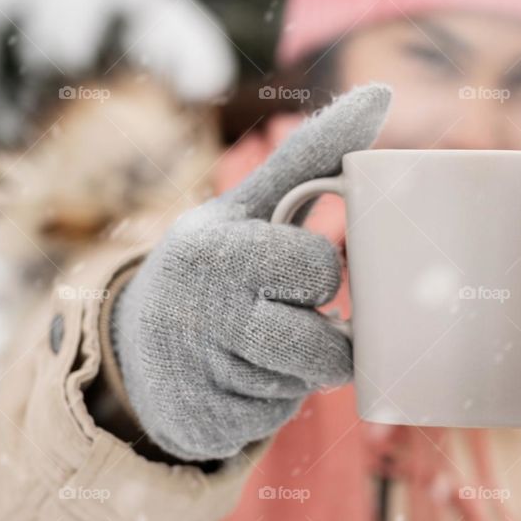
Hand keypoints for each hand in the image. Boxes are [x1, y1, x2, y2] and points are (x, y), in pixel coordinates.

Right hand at [109, 82, 391, 460]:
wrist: (138, 345)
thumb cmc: (217, 261)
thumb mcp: (253, 203)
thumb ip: (314, 153)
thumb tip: (382, 93)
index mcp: (214, 250)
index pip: (319, 268)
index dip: (321, 272)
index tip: (296, 268)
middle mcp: (198, 314)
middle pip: (322, 345)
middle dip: (318, 330)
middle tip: (285, 311)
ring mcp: (198, 378)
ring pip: (305, 386)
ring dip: (297, 368)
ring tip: (256, 340)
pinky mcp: (203, 428)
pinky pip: (276, 420)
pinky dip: (270, 400)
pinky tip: (236, 376)